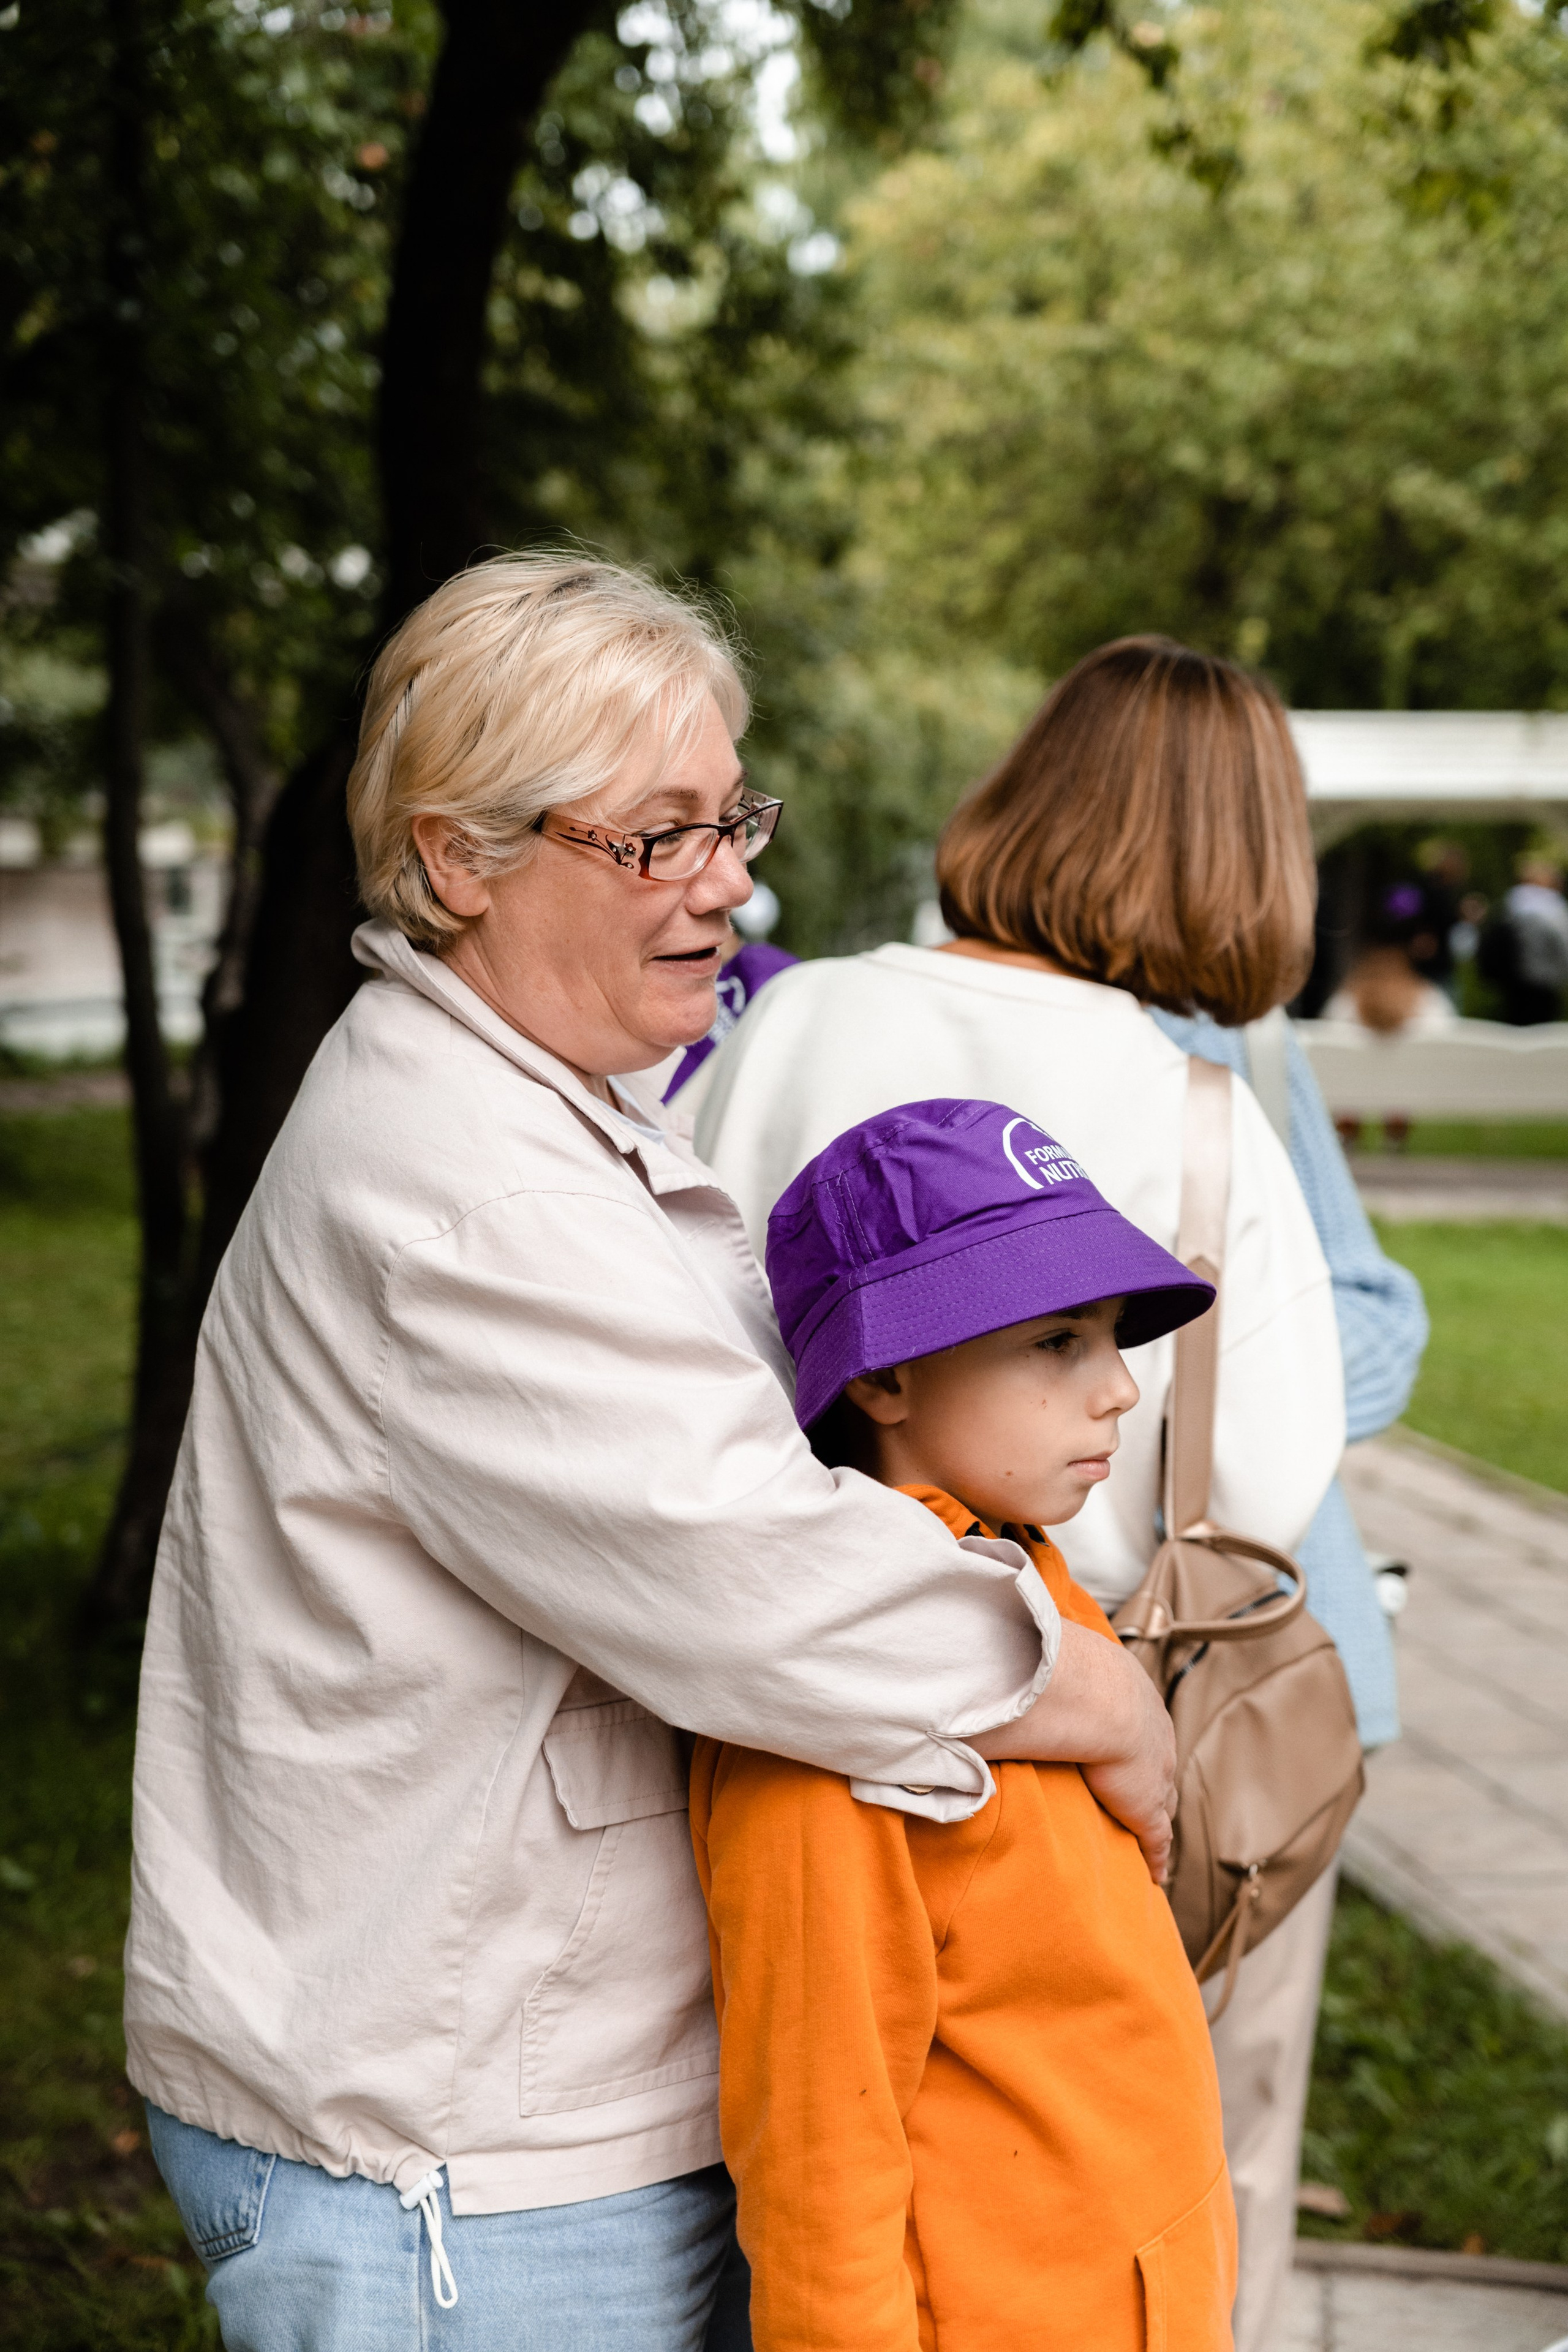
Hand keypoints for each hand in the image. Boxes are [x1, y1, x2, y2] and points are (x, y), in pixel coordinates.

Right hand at [972, 1622, 1176, 1884]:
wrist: (1097, 1697)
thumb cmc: (1063, 1672)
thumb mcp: (1048, 1662)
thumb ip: (1019, 1672)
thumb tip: (977, 1665)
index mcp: (1130, 1695)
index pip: (1135, 1723)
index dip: (1127, 1740)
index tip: (1120, 1749)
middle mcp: (1153, 1733)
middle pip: (1155, 1763)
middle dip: (1148, 1777)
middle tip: (1135, 1790)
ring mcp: (1155, 1772)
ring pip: (1161, 1800)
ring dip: (1154, 1814)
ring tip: (1144, 1834)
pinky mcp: (1148, 1808)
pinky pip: (1157, 1839)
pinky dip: (1156, 1856)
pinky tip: (1153, 1873)